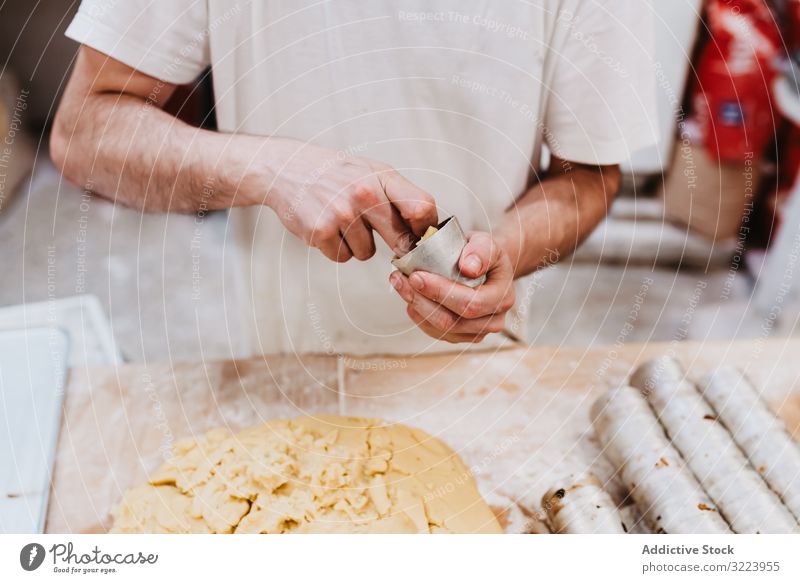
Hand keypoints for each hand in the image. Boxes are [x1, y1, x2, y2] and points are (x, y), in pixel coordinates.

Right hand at [264, 140, 436, 261]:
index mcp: (382, 177)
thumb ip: (400, 197)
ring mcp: (341, 213)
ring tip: (342, 221)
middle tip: (383, 237)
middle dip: (397, 246)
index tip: (420, 236)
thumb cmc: (336, 174)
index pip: (422, 207)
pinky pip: (343, 257)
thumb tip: (427, 231)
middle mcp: (364, 193)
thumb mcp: (372, 172)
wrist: (288, 168)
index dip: (426, 230)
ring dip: (357, 244)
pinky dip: (336, 248)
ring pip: (367, 253)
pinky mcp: (321, 231)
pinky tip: (327, 227)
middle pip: (401, 240)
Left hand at [389, 232, 515, 342]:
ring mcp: (475, 333)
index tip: (417, 275)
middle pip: (451, 321)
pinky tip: (409, 295)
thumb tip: (468, 268)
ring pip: (439, 328)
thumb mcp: (486, 242)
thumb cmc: (482, 254)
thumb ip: (481, 250)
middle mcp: (492, 321)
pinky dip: (417, 313)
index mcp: (502, 298)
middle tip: (400, 278)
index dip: (441, 292)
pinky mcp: (458, 336)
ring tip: (399, 282)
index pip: (471, 303)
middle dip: (421, 300)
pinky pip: (433, 331)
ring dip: (415, 306)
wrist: (482, 267)